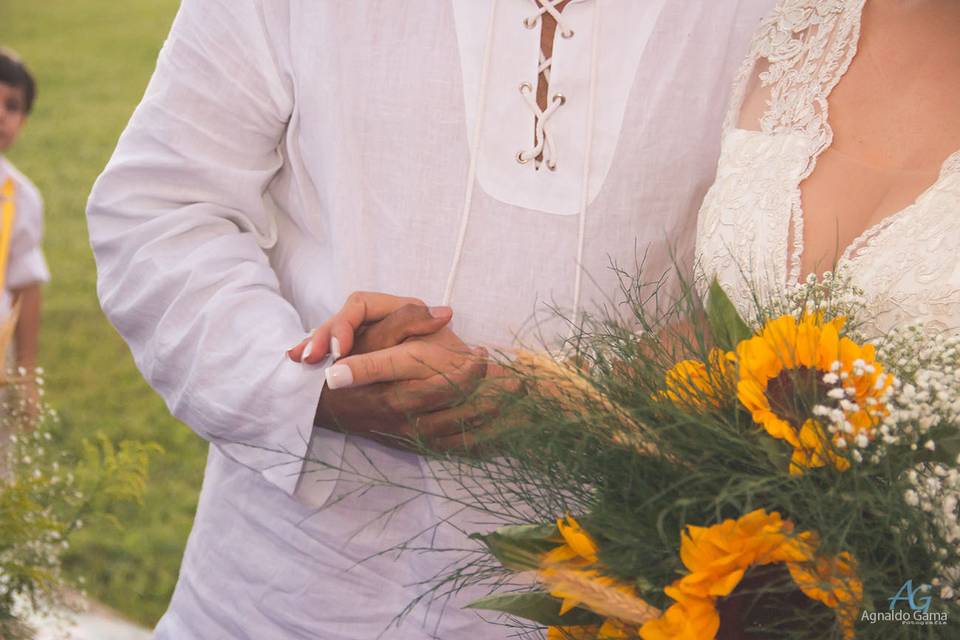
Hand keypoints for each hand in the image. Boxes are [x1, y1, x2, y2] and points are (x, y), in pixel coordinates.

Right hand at [289, 292, 498, 450]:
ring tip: (520, 404)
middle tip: (517, 381)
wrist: (331, 404)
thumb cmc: (354, 361)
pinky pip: (457, 450)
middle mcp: (404, 418)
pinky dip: (484, 441)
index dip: (469, 372)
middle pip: (458, 412)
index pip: (440, 385)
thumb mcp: (373, 334)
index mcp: (393, 390)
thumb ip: (406, 319)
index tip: (484, 355)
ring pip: (461, 434)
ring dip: (494, 420)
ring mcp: (412, 435)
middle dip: (493, 396)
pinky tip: (504, 428)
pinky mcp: (418, 447)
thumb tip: (445, 312)